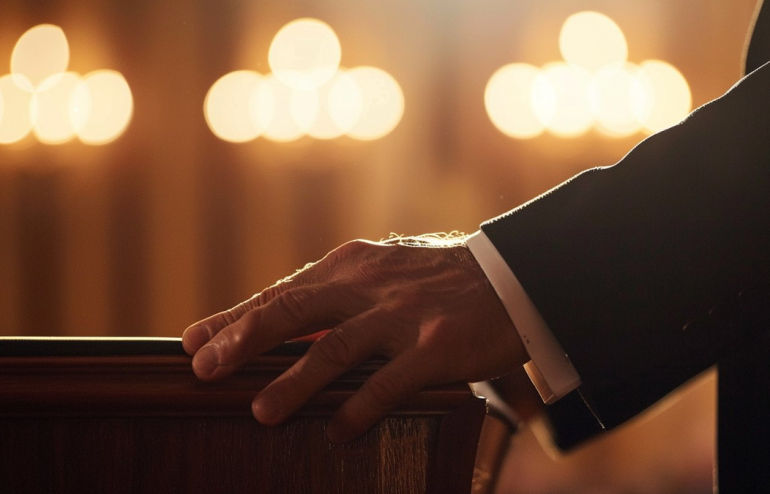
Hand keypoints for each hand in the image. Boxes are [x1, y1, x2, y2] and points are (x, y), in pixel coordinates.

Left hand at [182, 235, 526, 441]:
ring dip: (294, 382)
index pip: (282, 293)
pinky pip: (387, 383)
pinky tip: (337, 432)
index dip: (235, 317)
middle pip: (294, 311)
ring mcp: (401, 315)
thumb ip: (334, 293)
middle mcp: (369, 285)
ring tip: (261, 411)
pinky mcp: (434, 347)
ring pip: (334, 349)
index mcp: (350, 266)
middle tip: (205, 368)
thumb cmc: (434, 281)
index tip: (194, 340)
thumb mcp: (380, 272)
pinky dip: (357, 409)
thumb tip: (280, 323)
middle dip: (244, 340)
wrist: (507, 278)